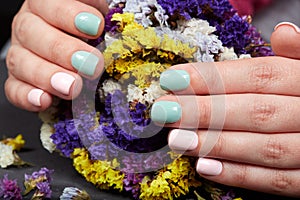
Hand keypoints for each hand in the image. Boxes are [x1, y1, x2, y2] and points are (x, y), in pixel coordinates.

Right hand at [5, 0, 107, 110]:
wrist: (80, 50)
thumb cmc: (91, 31)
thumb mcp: (97, 14)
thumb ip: (97, 14)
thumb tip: (107, 22)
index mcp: (45, 5)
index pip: (48, 4)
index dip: (69, 15)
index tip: (96, 27)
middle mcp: (29, 27)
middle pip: (33, 33)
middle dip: (63, 50)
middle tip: (91, 65)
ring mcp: (22, 54)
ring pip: (21, 62)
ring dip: (48, 76)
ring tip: (73, 87)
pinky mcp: (20, 80)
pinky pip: (15, 89)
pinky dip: (27, 96)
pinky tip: (44, 101)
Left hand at [151, 22, 299, 196]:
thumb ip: (299, 55)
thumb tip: (283, 32)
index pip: (258, 75)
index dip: (213, 77)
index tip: (173, 79)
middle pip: (256, 110)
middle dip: (206, 111)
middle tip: (164, 111)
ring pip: (265, 147)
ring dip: (217, 143)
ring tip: (177, 139)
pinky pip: (278, 181)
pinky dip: (241, 175)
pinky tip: (205, 167)